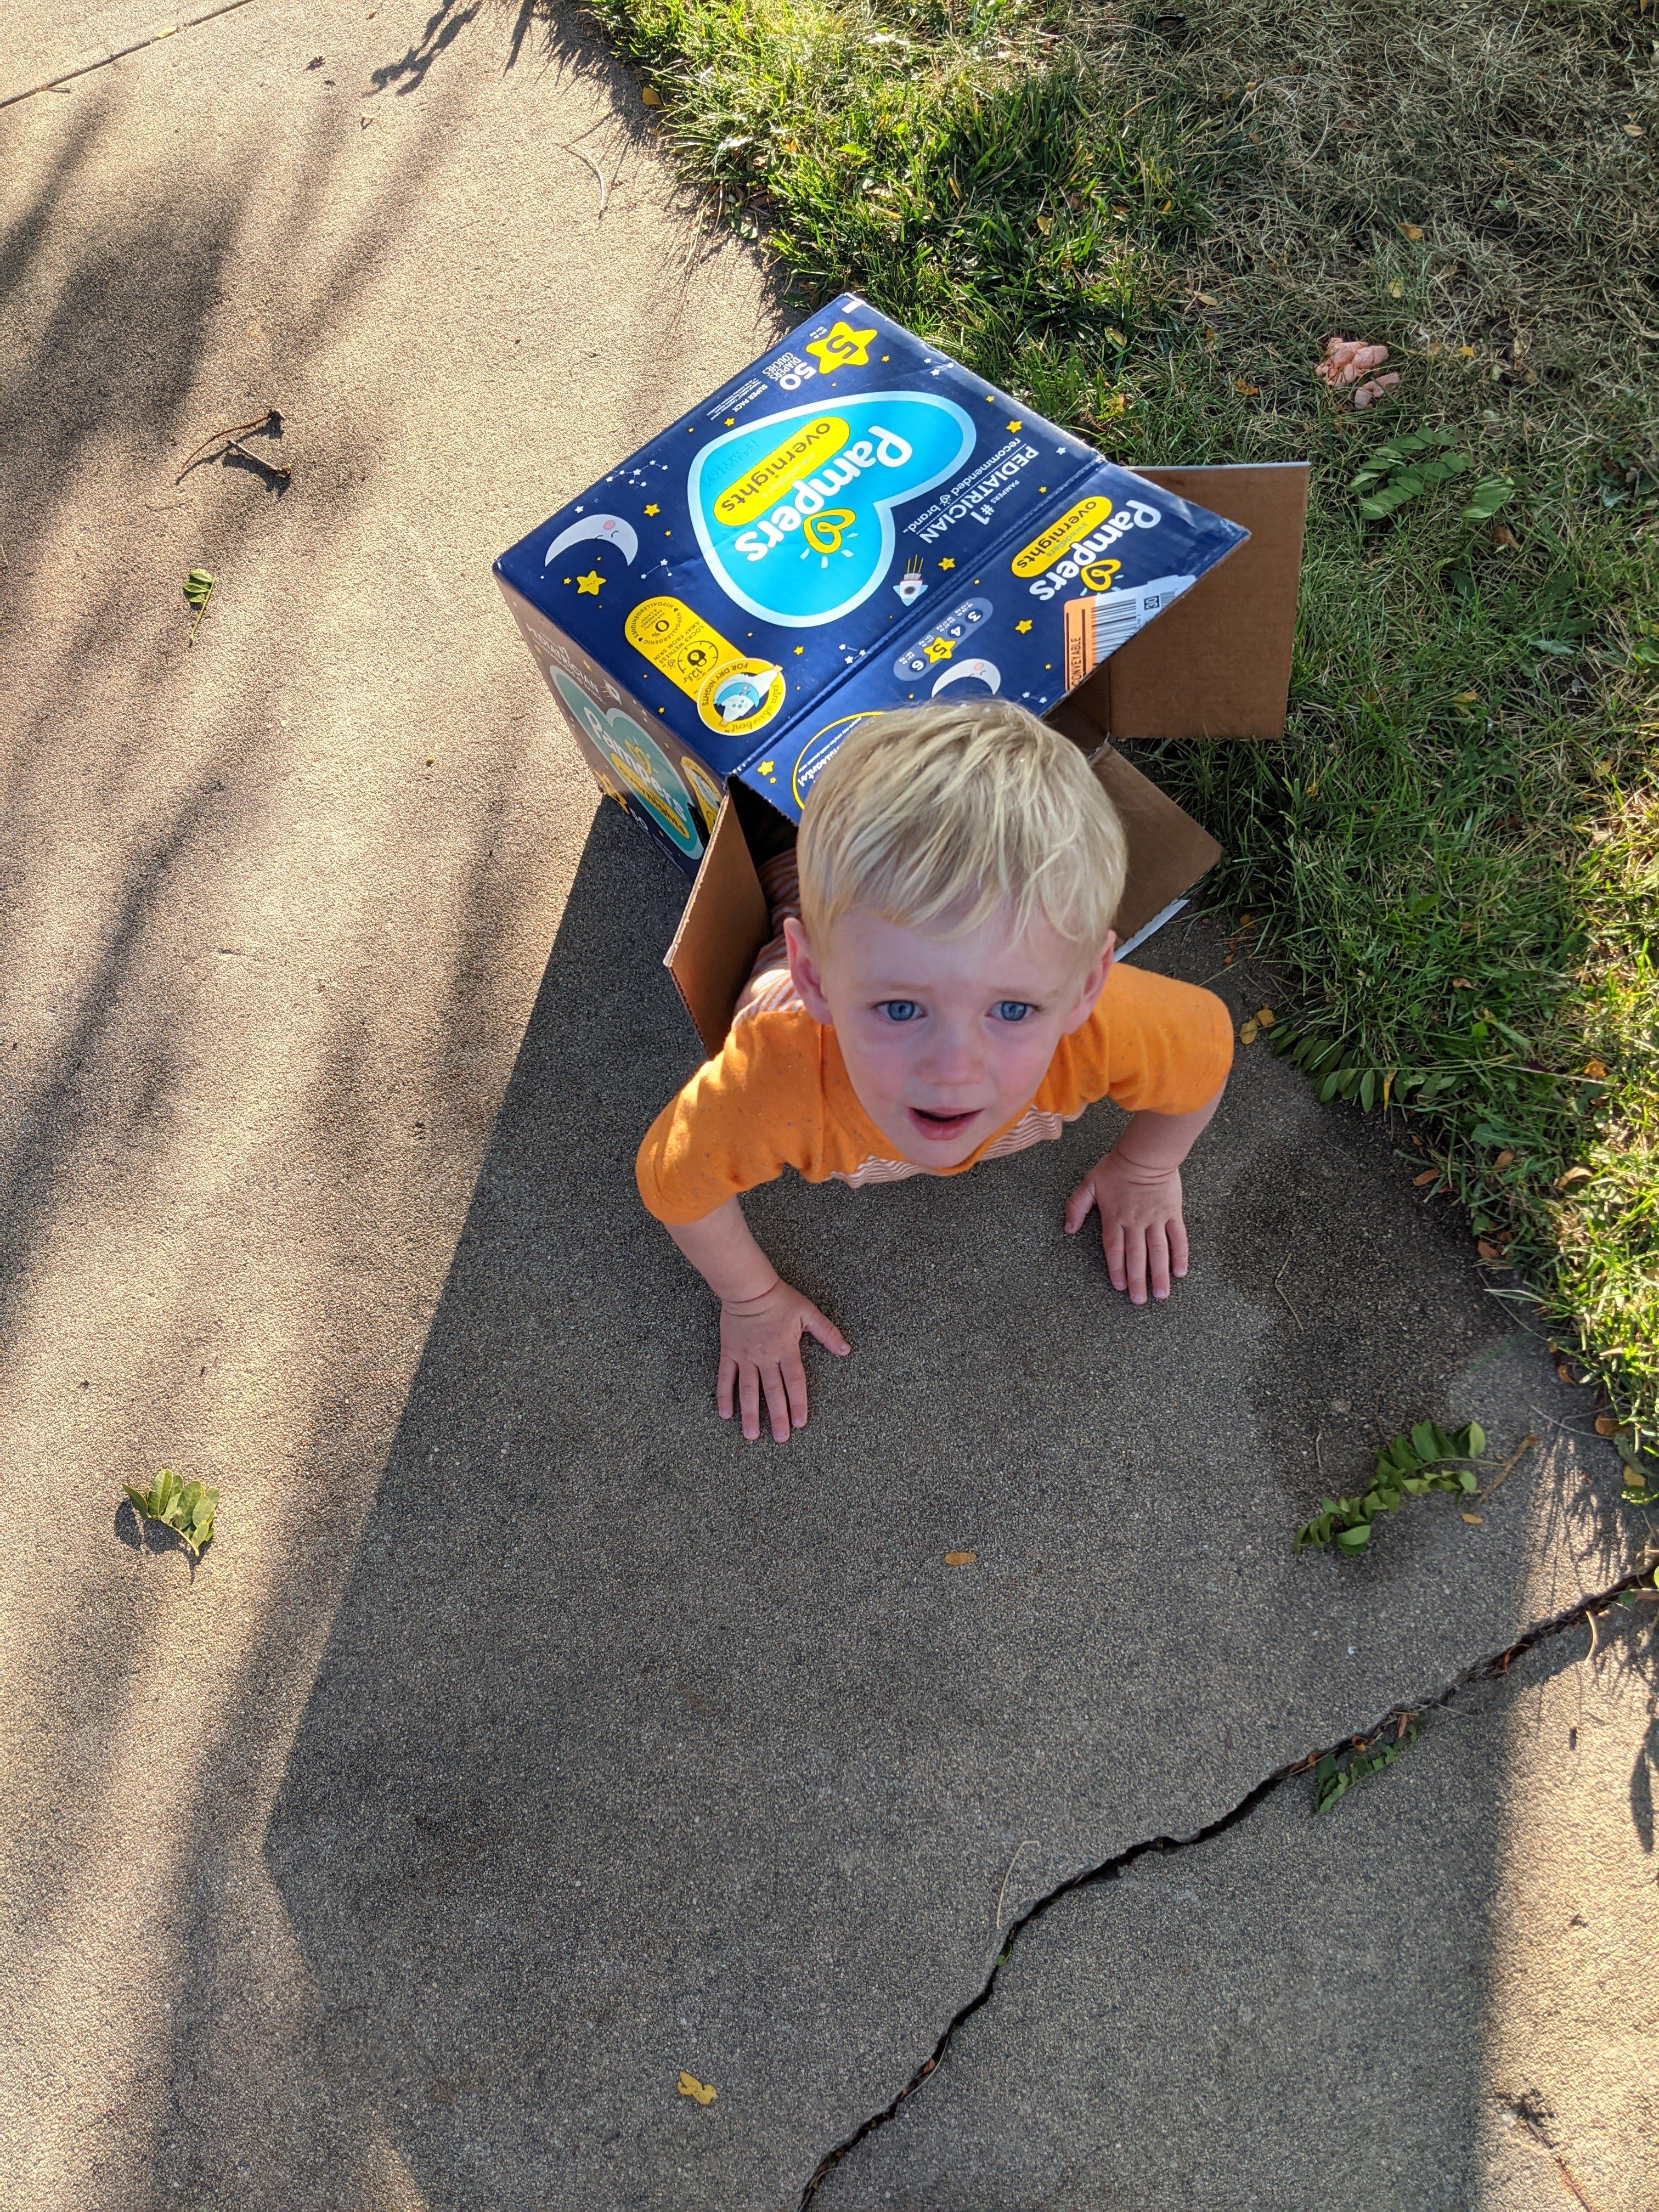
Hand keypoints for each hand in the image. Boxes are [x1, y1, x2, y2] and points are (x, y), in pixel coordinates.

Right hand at [718, 1278, 850, 1441]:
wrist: (748, 1288)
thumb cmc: (779, 1299)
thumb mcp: (808, 1312)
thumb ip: (827, 1332)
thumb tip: (845, 1349)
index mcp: (786, 1350)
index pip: (794, 1382)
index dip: (798, 1403)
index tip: (800, 1422)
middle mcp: (765, 1357)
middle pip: (773, 1391)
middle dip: (777, 1416)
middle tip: (780, 1438)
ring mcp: (745, 1357)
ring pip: (748, 1390)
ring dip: (750, 1413)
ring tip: (751, 1435)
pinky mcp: (730, 1353)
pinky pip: (726, 1378)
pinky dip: (725, 1396)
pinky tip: (726, 1414)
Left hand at [1064, 1148, 1189, 1303]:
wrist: (1146, 1154)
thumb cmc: (1116, 1168)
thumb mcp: (1088, 1184)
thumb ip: (1076, 1206)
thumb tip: (1068, 1228)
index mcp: (1115, 1218)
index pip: (1115, 1249)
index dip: (1116, 1269)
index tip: (1118, 1287)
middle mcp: (1136, 1222)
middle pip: (1137, 1256)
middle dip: (1138, 1280)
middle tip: (1140, 1300)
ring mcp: (1156, 1219)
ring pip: (1158, 1251)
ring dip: (1159, 1274)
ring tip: (1161, 1294)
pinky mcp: (1172, 1213)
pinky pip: (1178, 1237)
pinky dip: (1180, 1255)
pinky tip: (1180, 1272)